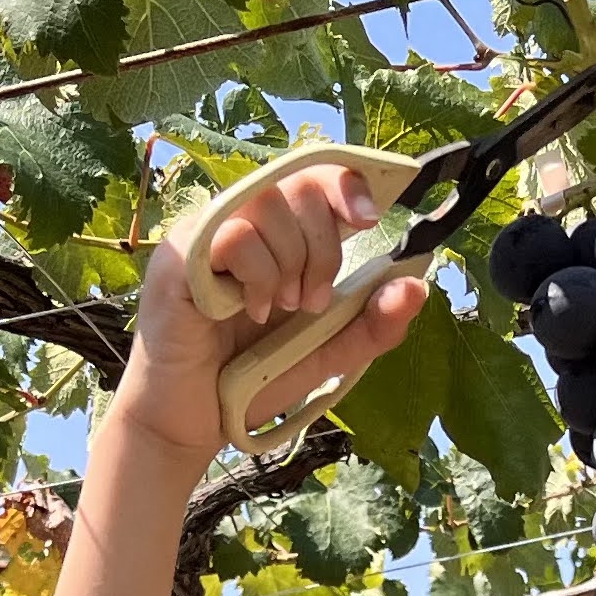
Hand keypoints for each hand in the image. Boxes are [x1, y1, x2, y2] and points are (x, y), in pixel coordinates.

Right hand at [111, 165, 427, 457]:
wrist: (196, 421)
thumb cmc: (254, 378)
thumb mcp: (330, 351)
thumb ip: (374, 323)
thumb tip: (417, 284)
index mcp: (281, 235)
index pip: (317, 174)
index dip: (347, 183)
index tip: (369, 218)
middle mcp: (243, 221)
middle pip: (300, 184)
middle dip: (324, 246)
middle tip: (313, 301)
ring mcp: (207, 233)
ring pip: (270, 204)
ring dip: (292, 264)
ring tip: (281, 309)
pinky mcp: (179, 256)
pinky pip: (235, 234)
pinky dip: (258, 276)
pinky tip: (250, 311)